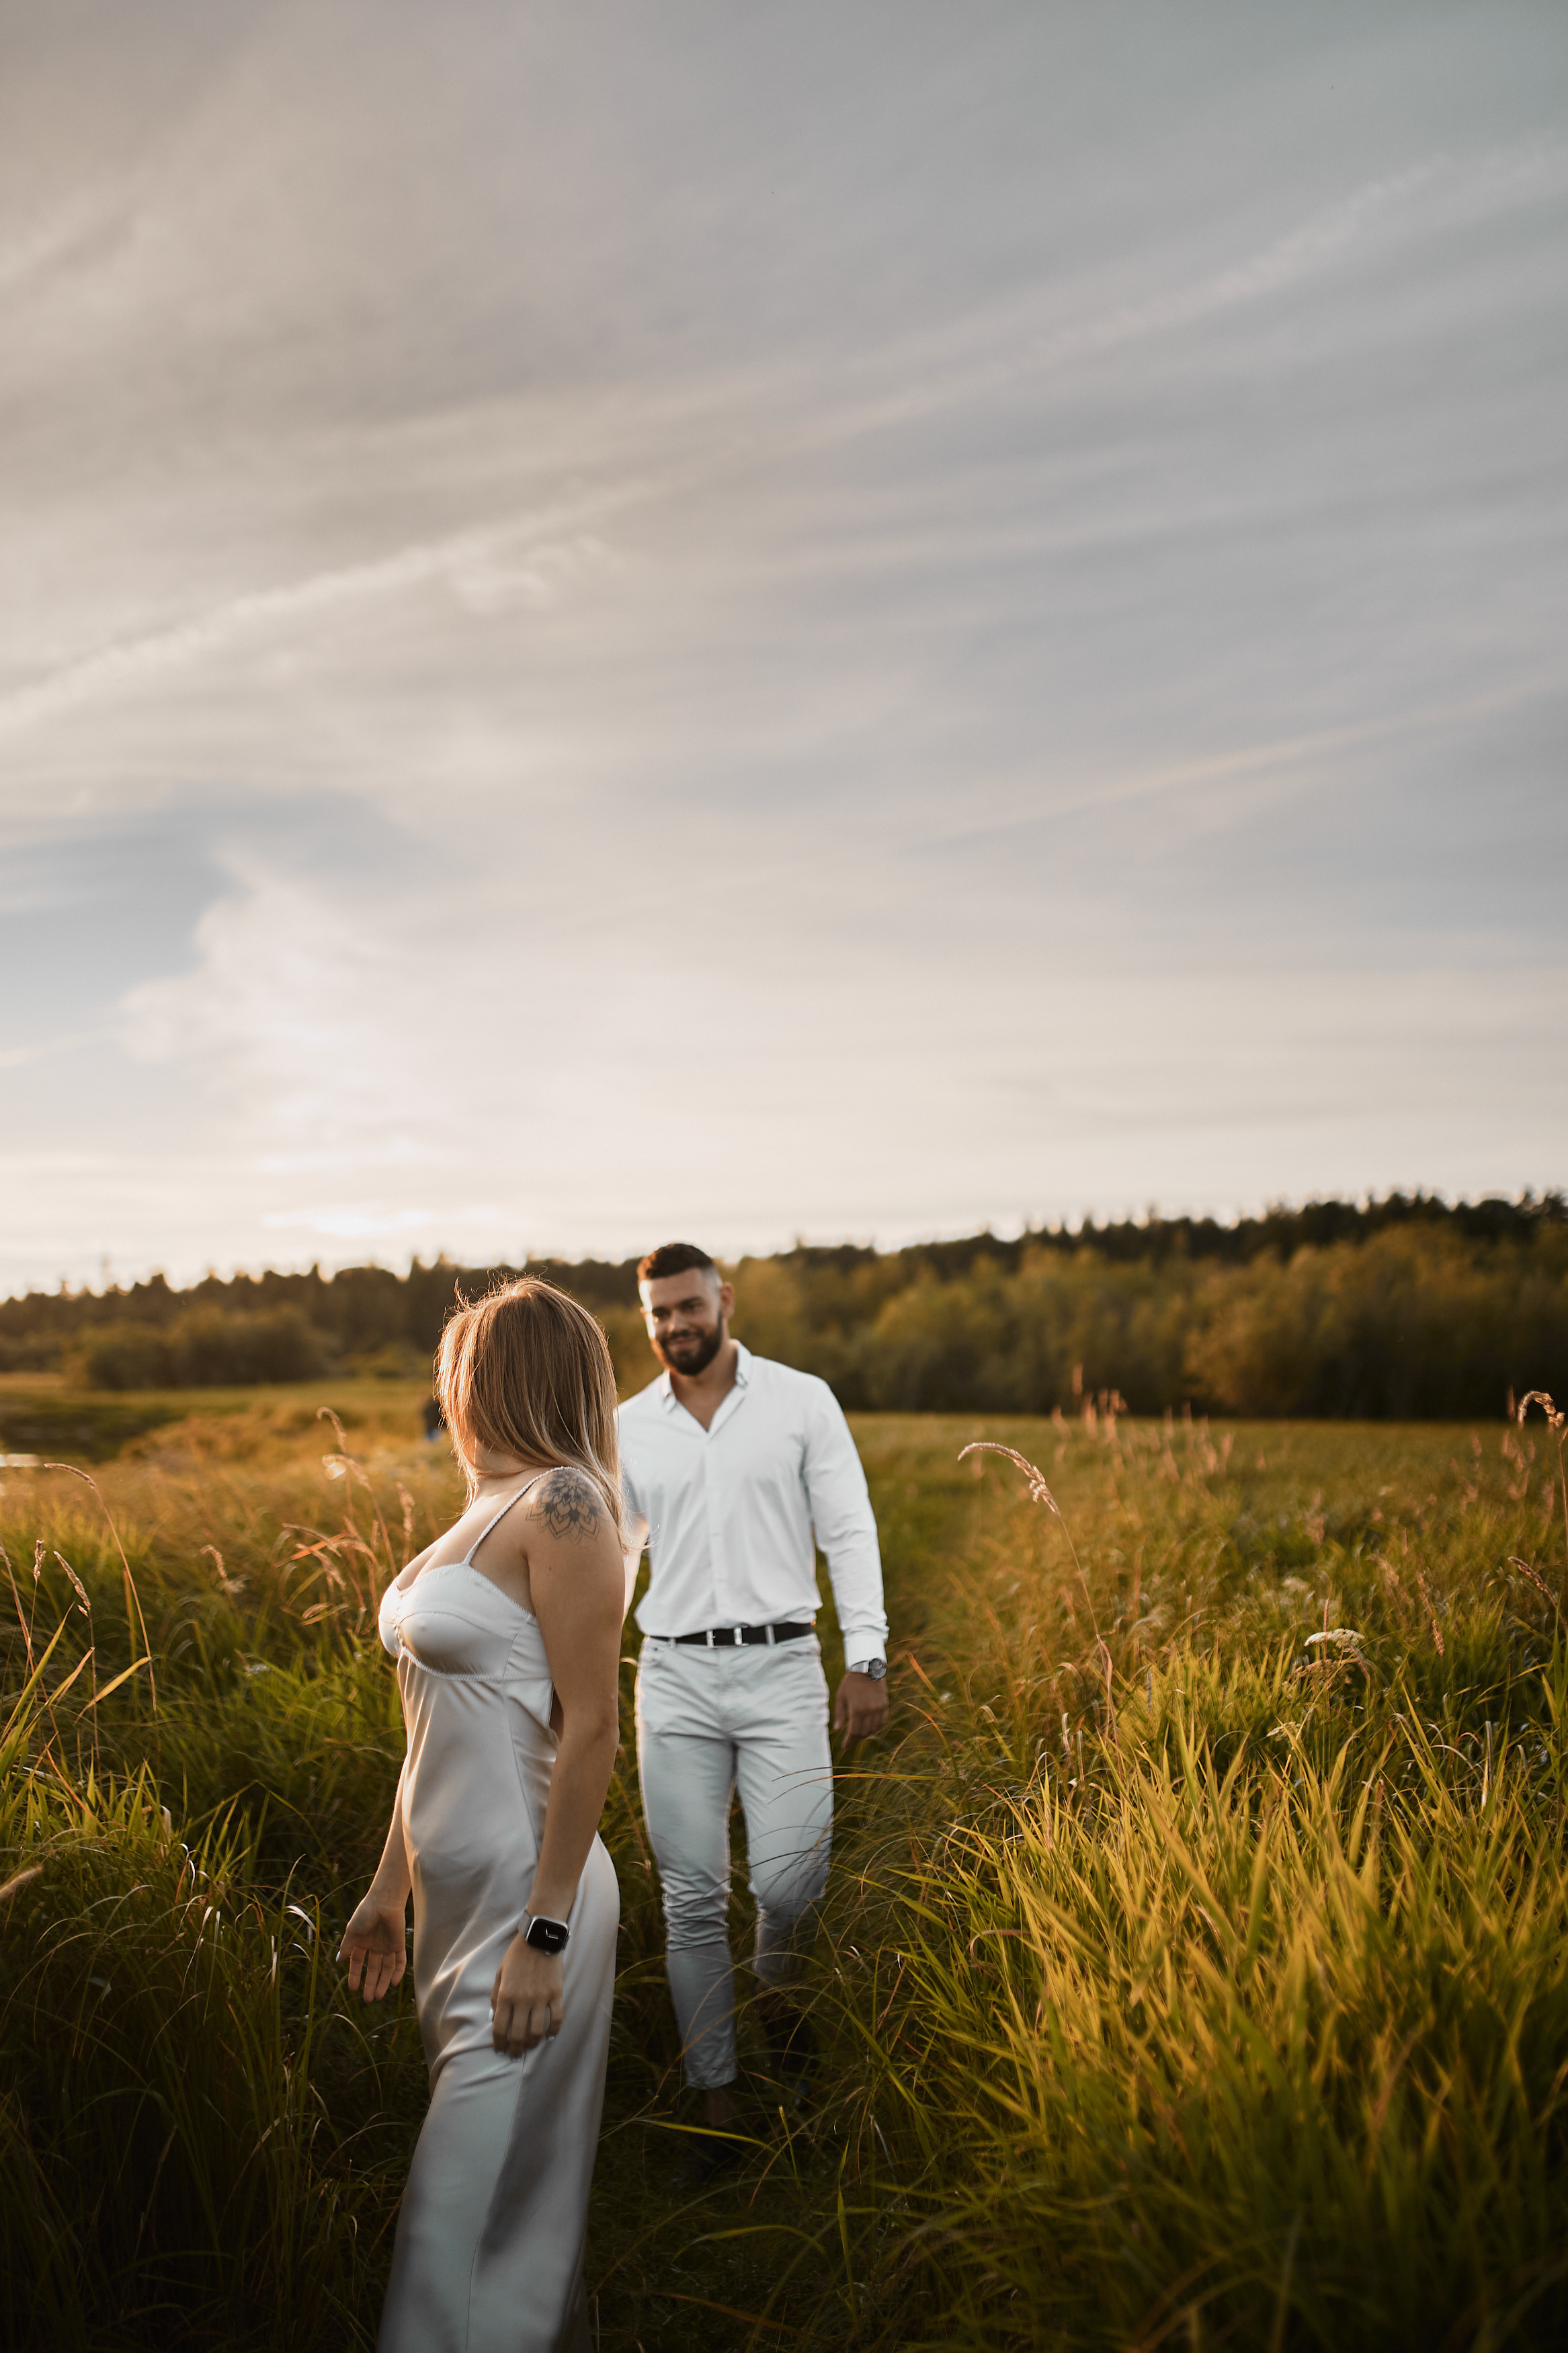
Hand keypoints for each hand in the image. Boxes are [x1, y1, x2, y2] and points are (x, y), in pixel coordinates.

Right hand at [337, 1890, 407, 2001]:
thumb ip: (347, 1946)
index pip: (358, 1963)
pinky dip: (398, 1971)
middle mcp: (375, 1945)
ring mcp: (387, 1945)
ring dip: (383, 1982)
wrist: (384, 1901)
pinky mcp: (399, 1943)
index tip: (352, 1989)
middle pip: (373, 1969)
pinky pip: (400, 1960)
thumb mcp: (352, 1931)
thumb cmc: (366, 1913)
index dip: (355, 1976)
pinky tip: (394, 1983)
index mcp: (361, 1942)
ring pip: (386, 1968)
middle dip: (370, 1984)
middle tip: (367, 2000)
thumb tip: (339, 1961)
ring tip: (379, 1996)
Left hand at [491, 1934, 563, 2055]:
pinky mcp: (556, 1993)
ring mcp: (541, 1998)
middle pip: (518, 2035)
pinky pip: (556, 2018)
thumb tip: (494, 2019)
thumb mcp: (500, 1973)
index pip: (499, 2028)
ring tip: (530, 2047)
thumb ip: (495, 1997)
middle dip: (515, 2050)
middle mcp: (522, 2000)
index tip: (500, 2050)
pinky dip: (553, 2031)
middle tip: (515, 2055)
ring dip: (532, 2044)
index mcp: (506, 1995)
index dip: (498, 2044)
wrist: (539, 1938)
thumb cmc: (517, 1955)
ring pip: (537, 2031)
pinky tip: (549, 2037)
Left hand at [832, 1668, 888, 1744]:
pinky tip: (869, 1728)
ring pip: (873, 1729)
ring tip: (858, 1734)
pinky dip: (876, 1727)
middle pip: (864, 1732)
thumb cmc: (851, 1682)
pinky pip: (882, 1722)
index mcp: (857, 1709)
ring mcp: (878, 1708)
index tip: (844, 1746)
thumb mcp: (841, 1696)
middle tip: (850, 1741)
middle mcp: (869, 1711)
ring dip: (866, 1734)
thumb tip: (837, 1729)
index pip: (854, 1732)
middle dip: (856, 1739)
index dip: (849, 1741)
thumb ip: (840, 1714)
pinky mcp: (884, 1705)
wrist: (867, 1668)